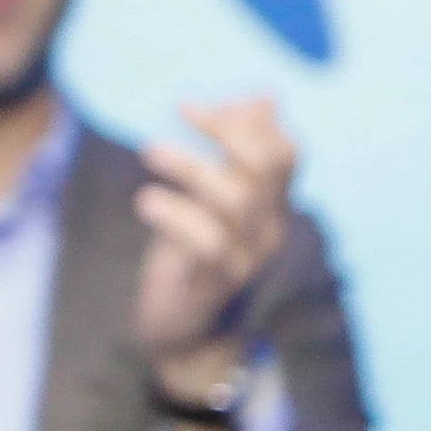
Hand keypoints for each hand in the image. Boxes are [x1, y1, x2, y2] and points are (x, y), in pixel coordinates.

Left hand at [129, 95, 298, 386]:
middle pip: (265, 170)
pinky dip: (177, 215)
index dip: (246, 123)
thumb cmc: (193, 257)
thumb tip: (263, 96)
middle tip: (178, 117)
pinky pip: (207, 244)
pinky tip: (146, 201)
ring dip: (192, 168)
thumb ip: (236, 151)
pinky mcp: (213, 285)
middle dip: (226, 134)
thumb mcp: (211, 200)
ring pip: (237, 201)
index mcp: (269, 207)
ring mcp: (245, 259)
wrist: (182, 334)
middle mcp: (266, 230)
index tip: (189, 108)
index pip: (284, 155)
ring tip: (150, 152)